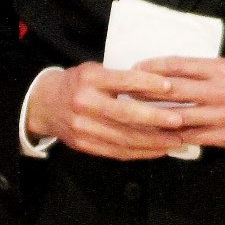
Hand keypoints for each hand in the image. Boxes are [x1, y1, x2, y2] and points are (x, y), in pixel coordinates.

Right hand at [26, 61, 189, 159]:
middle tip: (180, 120)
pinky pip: (117, 151)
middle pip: (125, 114)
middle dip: (156, 119)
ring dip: (154, 141)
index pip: (122, 81)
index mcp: (89, 80)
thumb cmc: (77, 84)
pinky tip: (158, 150)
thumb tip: (160, 87)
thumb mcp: (94, 72)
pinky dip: (141, 152)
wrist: (44, 104)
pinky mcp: (85, 145)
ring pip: (124, 138)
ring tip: (176, 140)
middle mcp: (85, 104)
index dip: (147, 84)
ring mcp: (84, 128)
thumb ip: (120, 79)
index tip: (170, 87)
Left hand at [139, 56, 224, 151]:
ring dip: (154, 117)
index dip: (153, 67)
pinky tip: (157, 135)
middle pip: (174, 91)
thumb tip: (172, 70)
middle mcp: (222, 91)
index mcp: (221, 70)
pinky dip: (173, 136)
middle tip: (125, 90)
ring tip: (134, 115)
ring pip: (180, 117)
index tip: (135, 69)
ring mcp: (224, 116)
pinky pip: (193, 137)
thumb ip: (206, 68)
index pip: (179, 66)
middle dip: (145, 91)